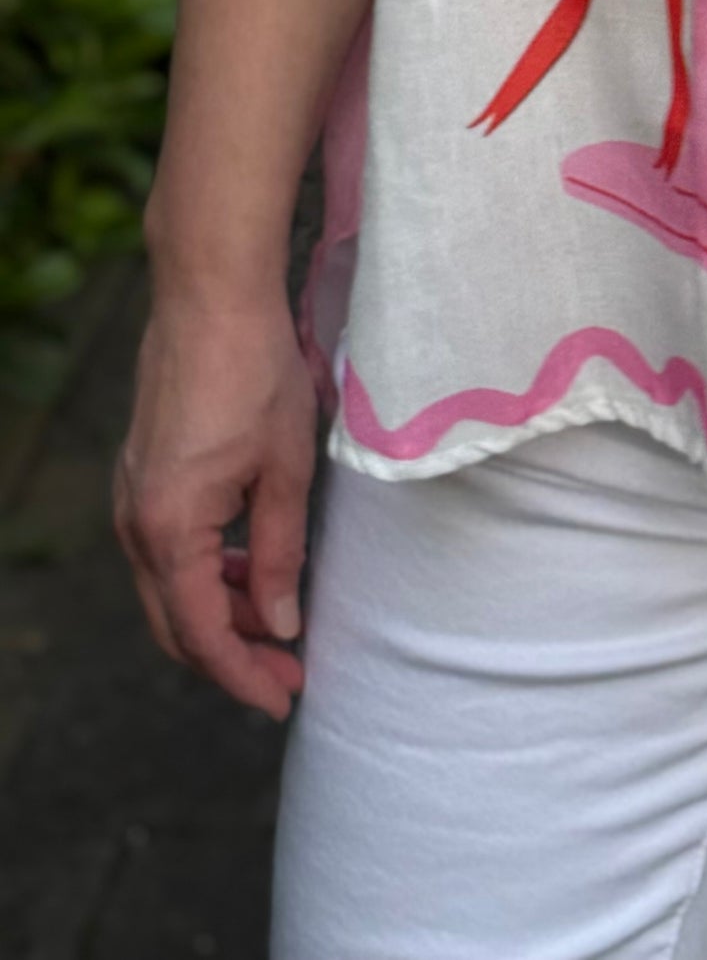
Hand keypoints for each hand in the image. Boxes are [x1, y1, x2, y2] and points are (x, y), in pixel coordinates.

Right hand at [113, 294, 318, 719]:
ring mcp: (133, 498)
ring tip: (278, 623)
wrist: (210, 297)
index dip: (243, 674)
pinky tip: (251, 568)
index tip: (284, 697)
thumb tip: (279, 622)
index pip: (202, 632)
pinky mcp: (143, 476)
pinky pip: (169, 549)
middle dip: (231, 656)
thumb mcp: (284, 467)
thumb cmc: (255, 372)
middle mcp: (137, 523)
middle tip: (286, 674)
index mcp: (170, 529)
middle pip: (176, 622)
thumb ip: (279, 551)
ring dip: (220, 612)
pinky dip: (207, 572)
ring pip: (171, 587)